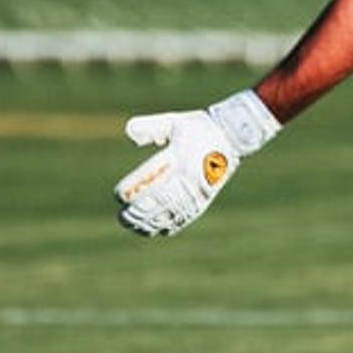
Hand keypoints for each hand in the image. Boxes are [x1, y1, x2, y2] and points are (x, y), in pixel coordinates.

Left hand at [114, 90, 279, 236]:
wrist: (233, 136)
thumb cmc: (200, 128)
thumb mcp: (174, 121)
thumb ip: (150, 127)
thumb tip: (129, 133)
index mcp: (177, 158)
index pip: (148, 179)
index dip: (131, 190)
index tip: (119, 195)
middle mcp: (186, 178)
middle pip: (156, 202)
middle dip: (137, 212)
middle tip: (123, 217)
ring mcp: (196, 192)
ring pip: (169, 214)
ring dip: (149, 223)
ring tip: (133, 226)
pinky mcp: (203, 200)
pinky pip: (184, 218)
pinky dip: (167, 226)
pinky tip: (156, 230)